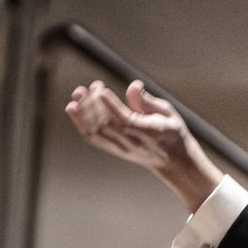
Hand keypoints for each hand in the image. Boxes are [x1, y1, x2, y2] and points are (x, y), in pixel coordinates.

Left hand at [64, 79, 220, 211]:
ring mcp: (121, 148)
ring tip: (78, 93)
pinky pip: (92, 138)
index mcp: (149, 132)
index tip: (100, 90)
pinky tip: (74, 109)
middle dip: (94, 104)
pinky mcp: (113, 149)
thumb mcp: (168, 113)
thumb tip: (133, 85)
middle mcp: (132, 143)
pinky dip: (80, 124)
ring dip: (83, 112)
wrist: (173, 162)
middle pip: (106, 125)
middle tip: (90, 87)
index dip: (110, 105)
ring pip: (96, 132)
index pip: (125, 120)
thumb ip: (148, 101)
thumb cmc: (172, 132)